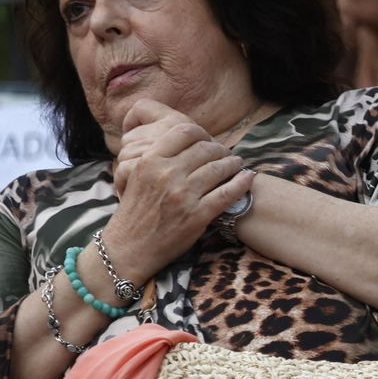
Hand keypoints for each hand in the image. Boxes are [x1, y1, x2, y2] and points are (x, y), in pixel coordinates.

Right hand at [107, 100, 254, 279]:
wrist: (129, 247)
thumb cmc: (135, 211)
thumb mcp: (137, 176)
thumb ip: (159, 158)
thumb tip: (188, 143)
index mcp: (150, 161)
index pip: (184, 131)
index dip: (201, 133)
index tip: (207, 139)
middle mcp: (167, 174)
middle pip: (205, 149)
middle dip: (220, 149)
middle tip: (226, 153)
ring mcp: (183, 195)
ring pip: (219, 168)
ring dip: (233, 163)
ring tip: (237, 163)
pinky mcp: (197, 215)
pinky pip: (227, 193)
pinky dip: (242, 183)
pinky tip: (248, 177)